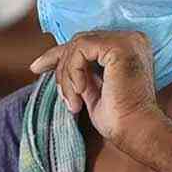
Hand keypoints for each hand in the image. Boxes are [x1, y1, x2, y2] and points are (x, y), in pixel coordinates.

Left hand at [28, 30, 162, 144]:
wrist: (136, 132)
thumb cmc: (119, 119)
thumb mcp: (92, 90)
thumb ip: (81, 73)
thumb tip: (56, 65)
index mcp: (128, 48)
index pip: (85, 44)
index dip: (57, 55)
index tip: (36, 68)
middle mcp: (131, 39)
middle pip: (78, 42)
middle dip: (60, 67)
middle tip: (62, 95)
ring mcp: (127, 40)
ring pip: (76, 46)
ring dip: (66, 75)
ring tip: (73, 100)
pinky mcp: (120, 46)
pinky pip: (80, 49)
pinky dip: (73, 71)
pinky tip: (80, 91)